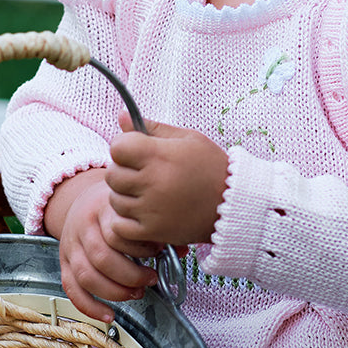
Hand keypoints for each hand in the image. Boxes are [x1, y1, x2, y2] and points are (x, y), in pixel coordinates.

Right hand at [44, 168, 159, 322]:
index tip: (159, 254)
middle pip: (102, 257)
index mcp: (103, 208)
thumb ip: (155, 228)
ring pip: (87, 276)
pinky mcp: (64, 263)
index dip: (140, 248)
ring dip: (115, 291)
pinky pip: (72, 289)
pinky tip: (109, 315)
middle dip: (130, 276)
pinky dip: (90, 307)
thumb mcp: (133, 208)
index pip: (117, 233)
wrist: (84, 200)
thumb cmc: (114, 207)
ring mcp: (71, 246)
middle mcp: (83, 227)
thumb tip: (181, 250)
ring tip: (137, 293)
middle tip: (150, 279)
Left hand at [106, 112, 228, 248]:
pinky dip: (127, 221)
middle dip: (123, 171)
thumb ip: (152, 128)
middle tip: (143, 173)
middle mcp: (153, 182)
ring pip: (115, 200)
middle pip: (112, 174)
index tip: (136, 151)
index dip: (124, 147)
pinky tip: (144, 212)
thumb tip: (121, 116)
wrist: (234, 203)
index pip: (117, 147)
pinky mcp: (154, 231)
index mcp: (160, 155)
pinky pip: (120, 226)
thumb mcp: (187, 139)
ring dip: (126, 196)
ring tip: (147, 193)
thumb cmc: (211, 166)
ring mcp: (152, 209)